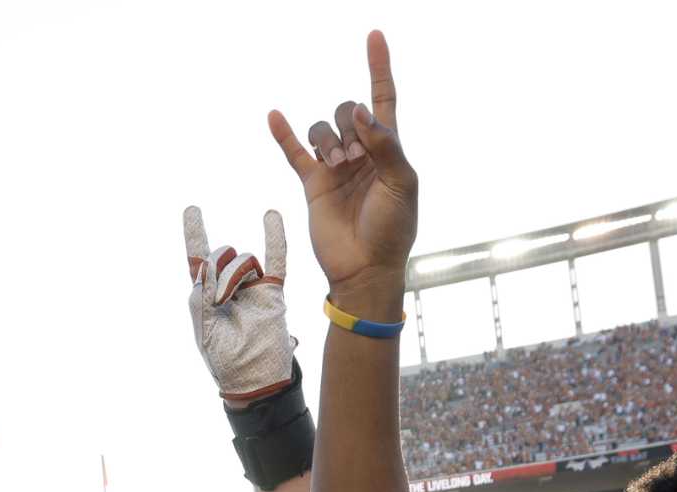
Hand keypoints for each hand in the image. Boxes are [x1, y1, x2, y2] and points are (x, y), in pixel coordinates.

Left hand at [184, 207, 293, 401]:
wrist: (254, 378)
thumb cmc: (225, 358)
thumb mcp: (204, 328)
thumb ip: (200, 296)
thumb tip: (206, 265)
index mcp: (207, 294)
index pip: (198, 256)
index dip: (195, 232)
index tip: (191, 209)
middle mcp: (230, 286)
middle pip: (222, 256)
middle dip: (217, 272)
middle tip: (218, 300)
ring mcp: (253, 288)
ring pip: (244, 260)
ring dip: (233, 275)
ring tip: (229, 301)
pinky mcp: (273, 292)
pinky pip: (276, 259)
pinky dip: (274, 237)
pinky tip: (269, 216)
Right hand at [268, 31, 417, 309]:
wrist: (366, 269)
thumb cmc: (392, 229)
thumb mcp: (401, 184)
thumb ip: (385, 145)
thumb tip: (361, 112)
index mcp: (388, 149)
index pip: (383, 99)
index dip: (379, 68)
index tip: (374, 36)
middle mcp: (361, 153)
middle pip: (348, 112)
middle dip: (350, 127)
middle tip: (356, 159)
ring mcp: (335, 168)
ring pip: (323, 130)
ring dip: (329, 141)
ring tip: (338, 168)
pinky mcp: (313, 185)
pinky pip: (295, 152)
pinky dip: (284, 134)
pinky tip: (275, 115)